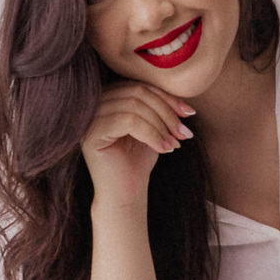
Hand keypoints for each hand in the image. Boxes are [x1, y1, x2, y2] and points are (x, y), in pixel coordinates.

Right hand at [80, 81, 195, 210]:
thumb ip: (160, 108)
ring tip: (175, 144)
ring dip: (161, 125)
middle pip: (137, 92)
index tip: (190, 114)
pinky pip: (128, 121)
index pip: (140, 86)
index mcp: (108, 97)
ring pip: (134, 106)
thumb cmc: (138, 162)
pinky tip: (164, 149)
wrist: (125, 194)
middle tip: (184, 133)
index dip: (167, 97)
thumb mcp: (153, 128)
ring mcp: (89, 118)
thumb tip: (184, 100)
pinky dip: (152, 134)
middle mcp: (94, 104)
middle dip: (167, 112)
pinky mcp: (90, 133)